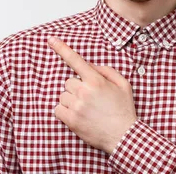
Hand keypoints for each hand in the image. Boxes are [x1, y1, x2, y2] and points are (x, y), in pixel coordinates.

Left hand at [48, 36, 137, 153]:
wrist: (123, 136)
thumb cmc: (124, 109)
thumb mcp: (123, 84)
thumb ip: (106, 71)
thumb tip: (91, 66)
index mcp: (96, 80)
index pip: (75, 60)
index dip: (62, 48)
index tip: (51, 39)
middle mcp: (84, 91)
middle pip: (68, 82)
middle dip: (77, 87)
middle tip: (89, 97)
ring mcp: (76, 106)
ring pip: (63, 95)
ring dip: (71, 100)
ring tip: (86, 109)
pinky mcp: (71, 120)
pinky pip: (58, 109)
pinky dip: (65, 111)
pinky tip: (78, 115)